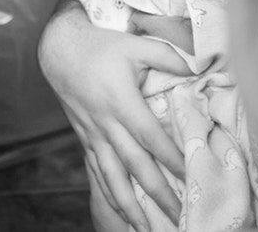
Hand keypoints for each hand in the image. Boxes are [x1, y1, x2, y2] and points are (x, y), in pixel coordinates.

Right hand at [39, 2, 191, 230]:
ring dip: (129, 207)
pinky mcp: (85, 138)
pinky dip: (109, 196)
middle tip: (178, 216)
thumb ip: (168, 56)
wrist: (59, 48)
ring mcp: (93, 134)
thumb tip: (198, 66)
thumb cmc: (101, 44)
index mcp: (121, 101)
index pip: (150, 137)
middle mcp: (106, 124)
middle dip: (157, 194)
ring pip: (112, 177)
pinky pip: (97, 173)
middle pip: (134, 166)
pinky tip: (120, 213)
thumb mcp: (136, 44)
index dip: (170, 158)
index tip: (190, 176)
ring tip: (146, 229)